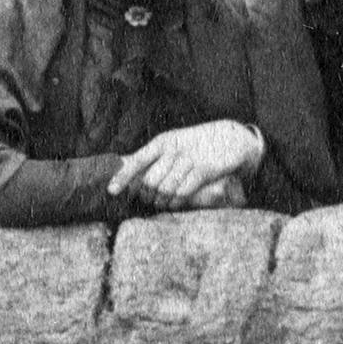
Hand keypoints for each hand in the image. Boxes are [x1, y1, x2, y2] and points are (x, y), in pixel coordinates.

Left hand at [109, 121, 263, 210]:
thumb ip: (154, 157)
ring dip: (161, 201)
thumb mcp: (175, 143)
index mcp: (163, 141)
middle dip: (146, 195)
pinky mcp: (204, 170)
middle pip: (150, 181)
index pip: (137, 160)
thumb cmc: (197, 145)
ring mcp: (189, 159)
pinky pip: (183, 192)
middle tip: (148, 200)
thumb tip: (127, 170)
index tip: (111, 191)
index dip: (122, 177)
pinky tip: (175, 204)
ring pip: (165, 189)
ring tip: (162, 204)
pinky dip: (176, 202)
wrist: (231, 138)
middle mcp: (174, 149)